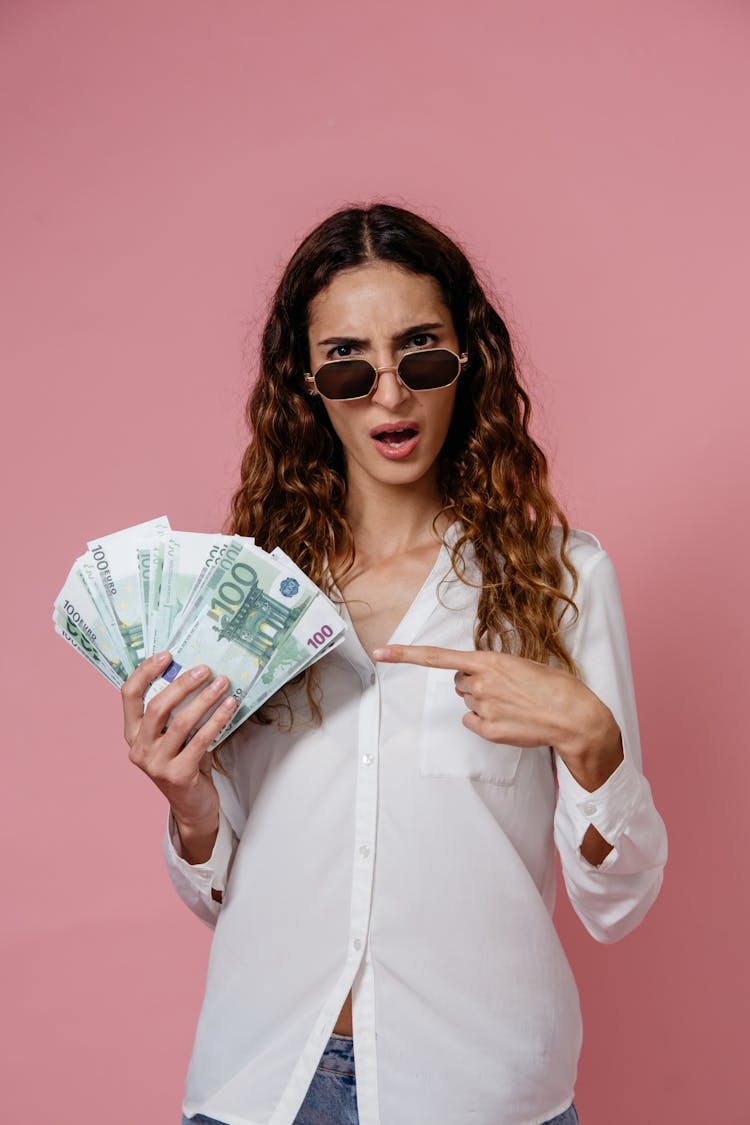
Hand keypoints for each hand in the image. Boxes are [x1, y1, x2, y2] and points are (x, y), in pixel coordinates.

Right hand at [122, 652, 237, 838]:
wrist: (193, 806)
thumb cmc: (185, 763)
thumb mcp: (173, 736)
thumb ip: (175, 711)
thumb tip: (197, 673)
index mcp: (132, 734)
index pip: (129, 695)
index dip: (145, 672)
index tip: (167, 655)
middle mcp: (139, 749)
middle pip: (157, 706)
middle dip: (183, 684)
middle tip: (205, 669)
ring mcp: (156, 764)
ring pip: (181, 722)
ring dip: (205, 699)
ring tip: (222, 683)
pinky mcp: (178, 775)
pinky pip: (201, 740)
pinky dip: (217, 719)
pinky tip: (230, 706)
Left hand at [372, 644, 622, 786]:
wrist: (575, 718)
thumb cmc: (555, 687)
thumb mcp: (523, 665)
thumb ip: (493, 668)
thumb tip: (474, 680)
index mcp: (489, 660)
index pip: (437, 657)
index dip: (404, 655)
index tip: (379, 652)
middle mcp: (480, 683)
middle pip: (459, 683)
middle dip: (474, 683)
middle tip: (505, 689)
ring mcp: (482, 708)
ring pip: (468, 702)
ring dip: (483, 702)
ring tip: (514, 704)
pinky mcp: (487, 731)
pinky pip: (472, 722)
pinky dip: (485, 722)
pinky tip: (509, 720)